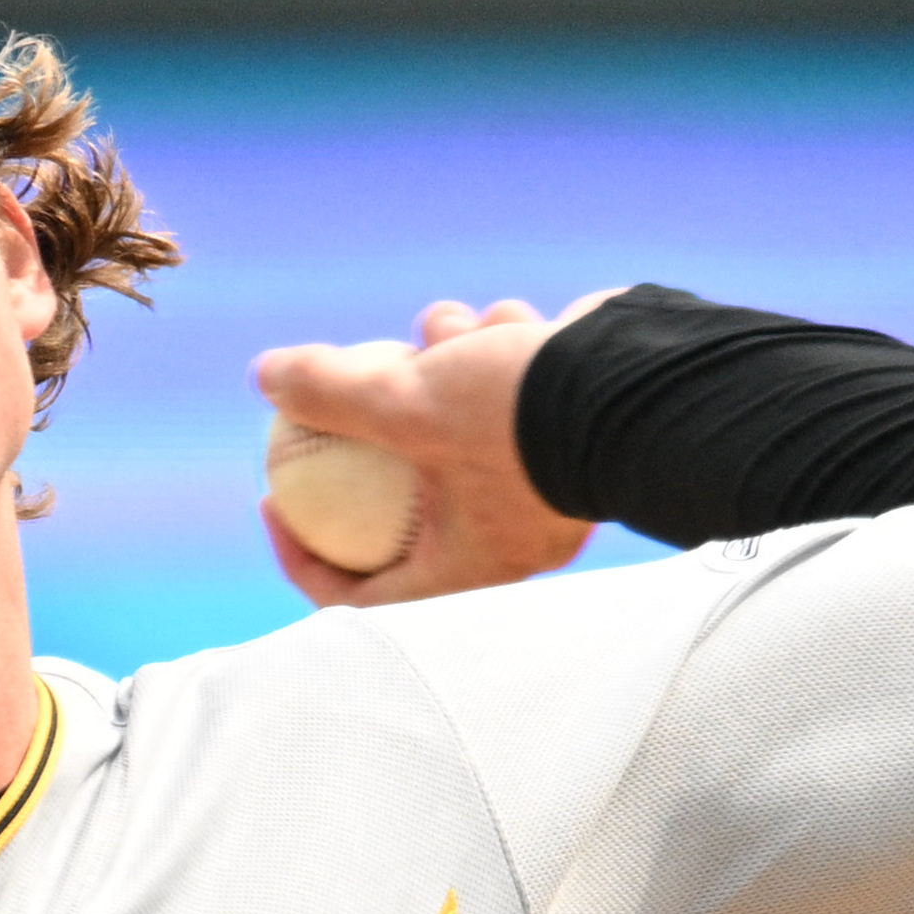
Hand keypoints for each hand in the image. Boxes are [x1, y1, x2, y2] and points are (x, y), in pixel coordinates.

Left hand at [251, 291, 617, 606]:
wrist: (646, 379)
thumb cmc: (522, 417)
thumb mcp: (406, 404)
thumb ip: (332, 393)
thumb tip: (267, 376)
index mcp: (469, 566)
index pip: (364, 594)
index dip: (304, 555)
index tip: (271, 501)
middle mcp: (508, 534)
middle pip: (407, 492)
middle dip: (380, 424)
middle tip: (358, 381)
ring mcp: (541, 479)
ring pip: (462, 419)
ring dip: (443, 362)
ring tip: (444, 329)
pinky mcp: (566, 427)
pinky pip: (514, 390)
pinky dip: (499, 348)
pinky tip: (504, 319)